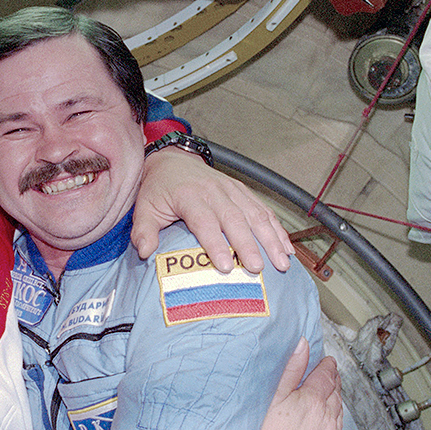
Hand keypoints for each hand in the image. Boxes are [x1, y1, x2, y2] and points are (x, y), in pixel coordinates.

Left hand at [133, 147, 292, 272]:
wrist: (172, 160)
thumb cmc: (158, 189)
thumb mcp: (144, 207)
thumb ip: (144, 230)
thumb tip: (146, 252)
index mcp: (190, 195)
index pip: (205, 221)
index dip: (216, 244)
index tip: (225, 266)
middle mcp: (214, 191)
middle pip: (235, 219)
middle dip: (248, 245)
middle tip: (258, 269)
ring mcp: (232, 189)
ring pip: (255, 214)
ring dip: (271, 239)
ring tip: (282, 262)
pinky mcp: (242, 191)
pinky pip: (263, 209)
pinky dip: (277, 228)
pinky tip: (287, 248)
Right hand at [254, 338, 344, 429]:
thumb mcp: (272, 399)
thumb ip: (290, 370)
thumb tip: (303, 345)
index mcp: (314, 400)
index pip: (327, 375)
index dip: (327, 366)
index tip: (327, 362)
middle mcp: (329, 419)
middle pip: (336, 394)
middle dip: (331, 385)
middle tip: (325, 380)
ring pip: (338, 417)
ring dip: (333, 408)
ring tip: (322, 405)